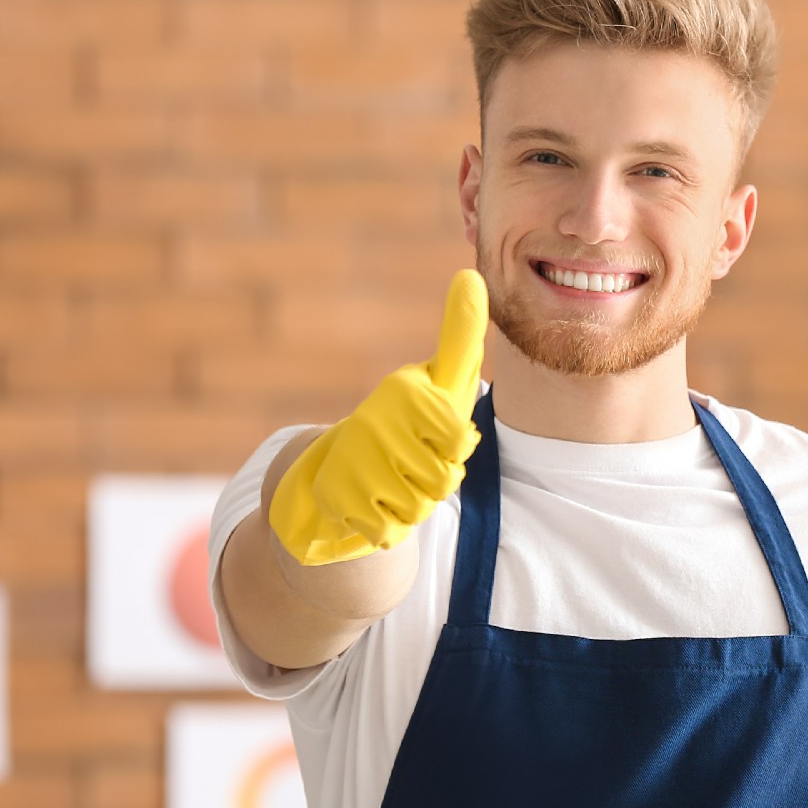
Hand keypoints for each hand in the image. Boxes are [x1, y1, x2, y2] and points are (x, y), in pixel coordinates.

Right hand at [269, 271, 489, 565]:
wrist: (336, 466)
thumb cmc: (406, 421)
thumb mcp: (438, 378)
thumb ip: (459, 334)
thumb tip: (470, 275)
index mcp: (408, 393)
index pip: (460, 441)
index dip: (455, 448)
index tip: (434, 434)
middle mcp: (377, 423)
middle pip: (445, 480)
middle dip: (436, 480)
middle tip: (412, 460)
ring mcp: (355, 461)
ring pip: (420, 508)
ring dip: (412, 503)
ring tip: (392, 479)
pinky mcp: (337, 498)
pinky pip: (389, 531)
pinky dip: (385, 526)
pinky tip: (371, 503)